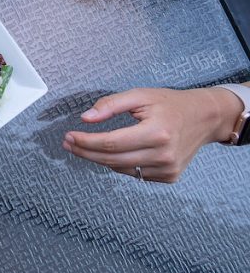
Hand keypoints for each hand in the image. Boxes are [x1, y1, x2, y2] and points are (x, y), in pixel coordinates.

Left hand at [62, 88, 242, 182]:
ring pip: (120, 168)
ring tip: (86, 146)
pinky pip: (134, 173)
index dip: (85, 141)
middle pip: (112, 159)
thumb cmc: (170, 104)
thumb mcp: (139, 95)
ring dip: (99, 159)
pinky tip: (115, 152)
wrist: (204, 118)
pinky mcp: (169, 176)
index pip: (110, 142)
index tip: (68, 136)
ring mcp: (167, 168)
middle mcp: (163, 154)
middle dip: (85, 152)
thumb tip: (85, 118)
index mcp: (156, 132)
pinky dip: (120, 164)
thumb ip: (110, 105)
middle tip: (68, 144)